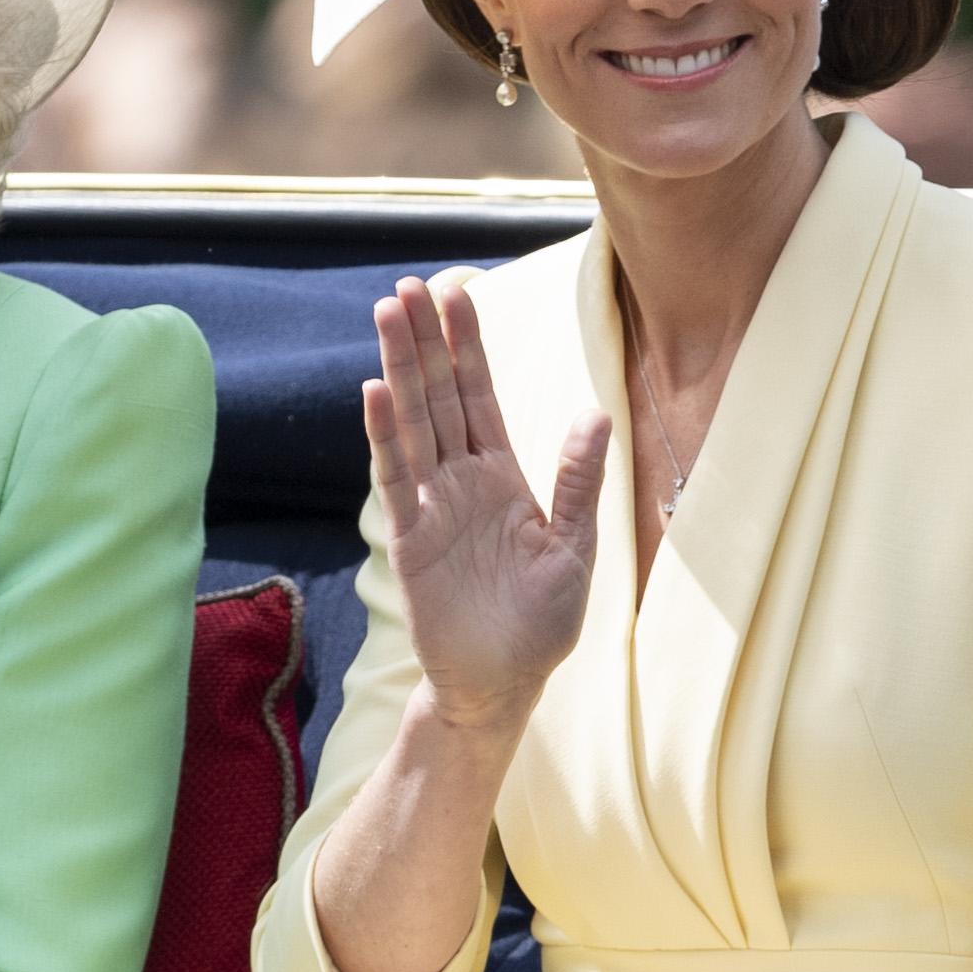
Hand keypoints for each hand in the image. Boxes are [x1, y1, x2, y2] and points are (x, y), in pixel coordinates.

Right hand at [363, 277, 609, 720]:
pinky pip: (396, 479)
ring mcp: (432, 506)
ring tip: (388, 314)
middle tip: (407, 285)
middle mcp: (461, 480)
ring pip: (413, 423)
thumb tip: (597, 413)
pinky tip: (375, 391)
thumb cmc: (540, 623)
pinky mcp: (410, 540)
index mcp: (502, 476)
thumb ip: (578, 482)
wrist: (504, 686)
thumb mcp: (573, 550)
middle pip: (439, 395)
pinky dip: (385, 436)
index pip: (480, 395)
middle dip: (425, 340)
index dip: (467, 345)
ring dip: (401, 368)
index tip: (456, 291)